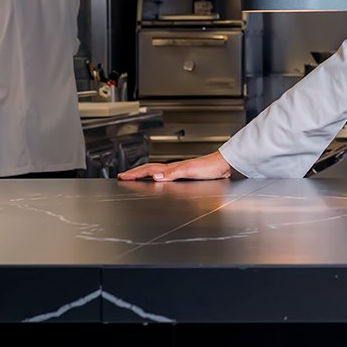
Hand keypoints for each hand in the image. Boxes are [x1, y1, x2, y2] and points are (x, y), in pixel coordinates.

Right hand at [118, 150, 233, 181]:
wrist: (223, 165)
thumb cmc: (209, 167)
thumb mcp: (189, 171)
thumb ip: (172, 174)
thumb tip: (155, 177)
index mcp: (172, 167)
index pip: (149, 170)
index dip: (135, 173)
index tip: (123, 176)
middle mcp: (174, 169)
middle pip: (150, 169)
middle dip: (136, 172)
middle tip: (124, 175)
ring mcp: (179, 171)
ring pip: (156, 172)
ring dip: (144, 174)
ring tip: (135, 176)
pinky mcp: (185, 175)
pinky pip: (165, 176)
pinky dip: (157, 178)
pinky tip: (158, 181)